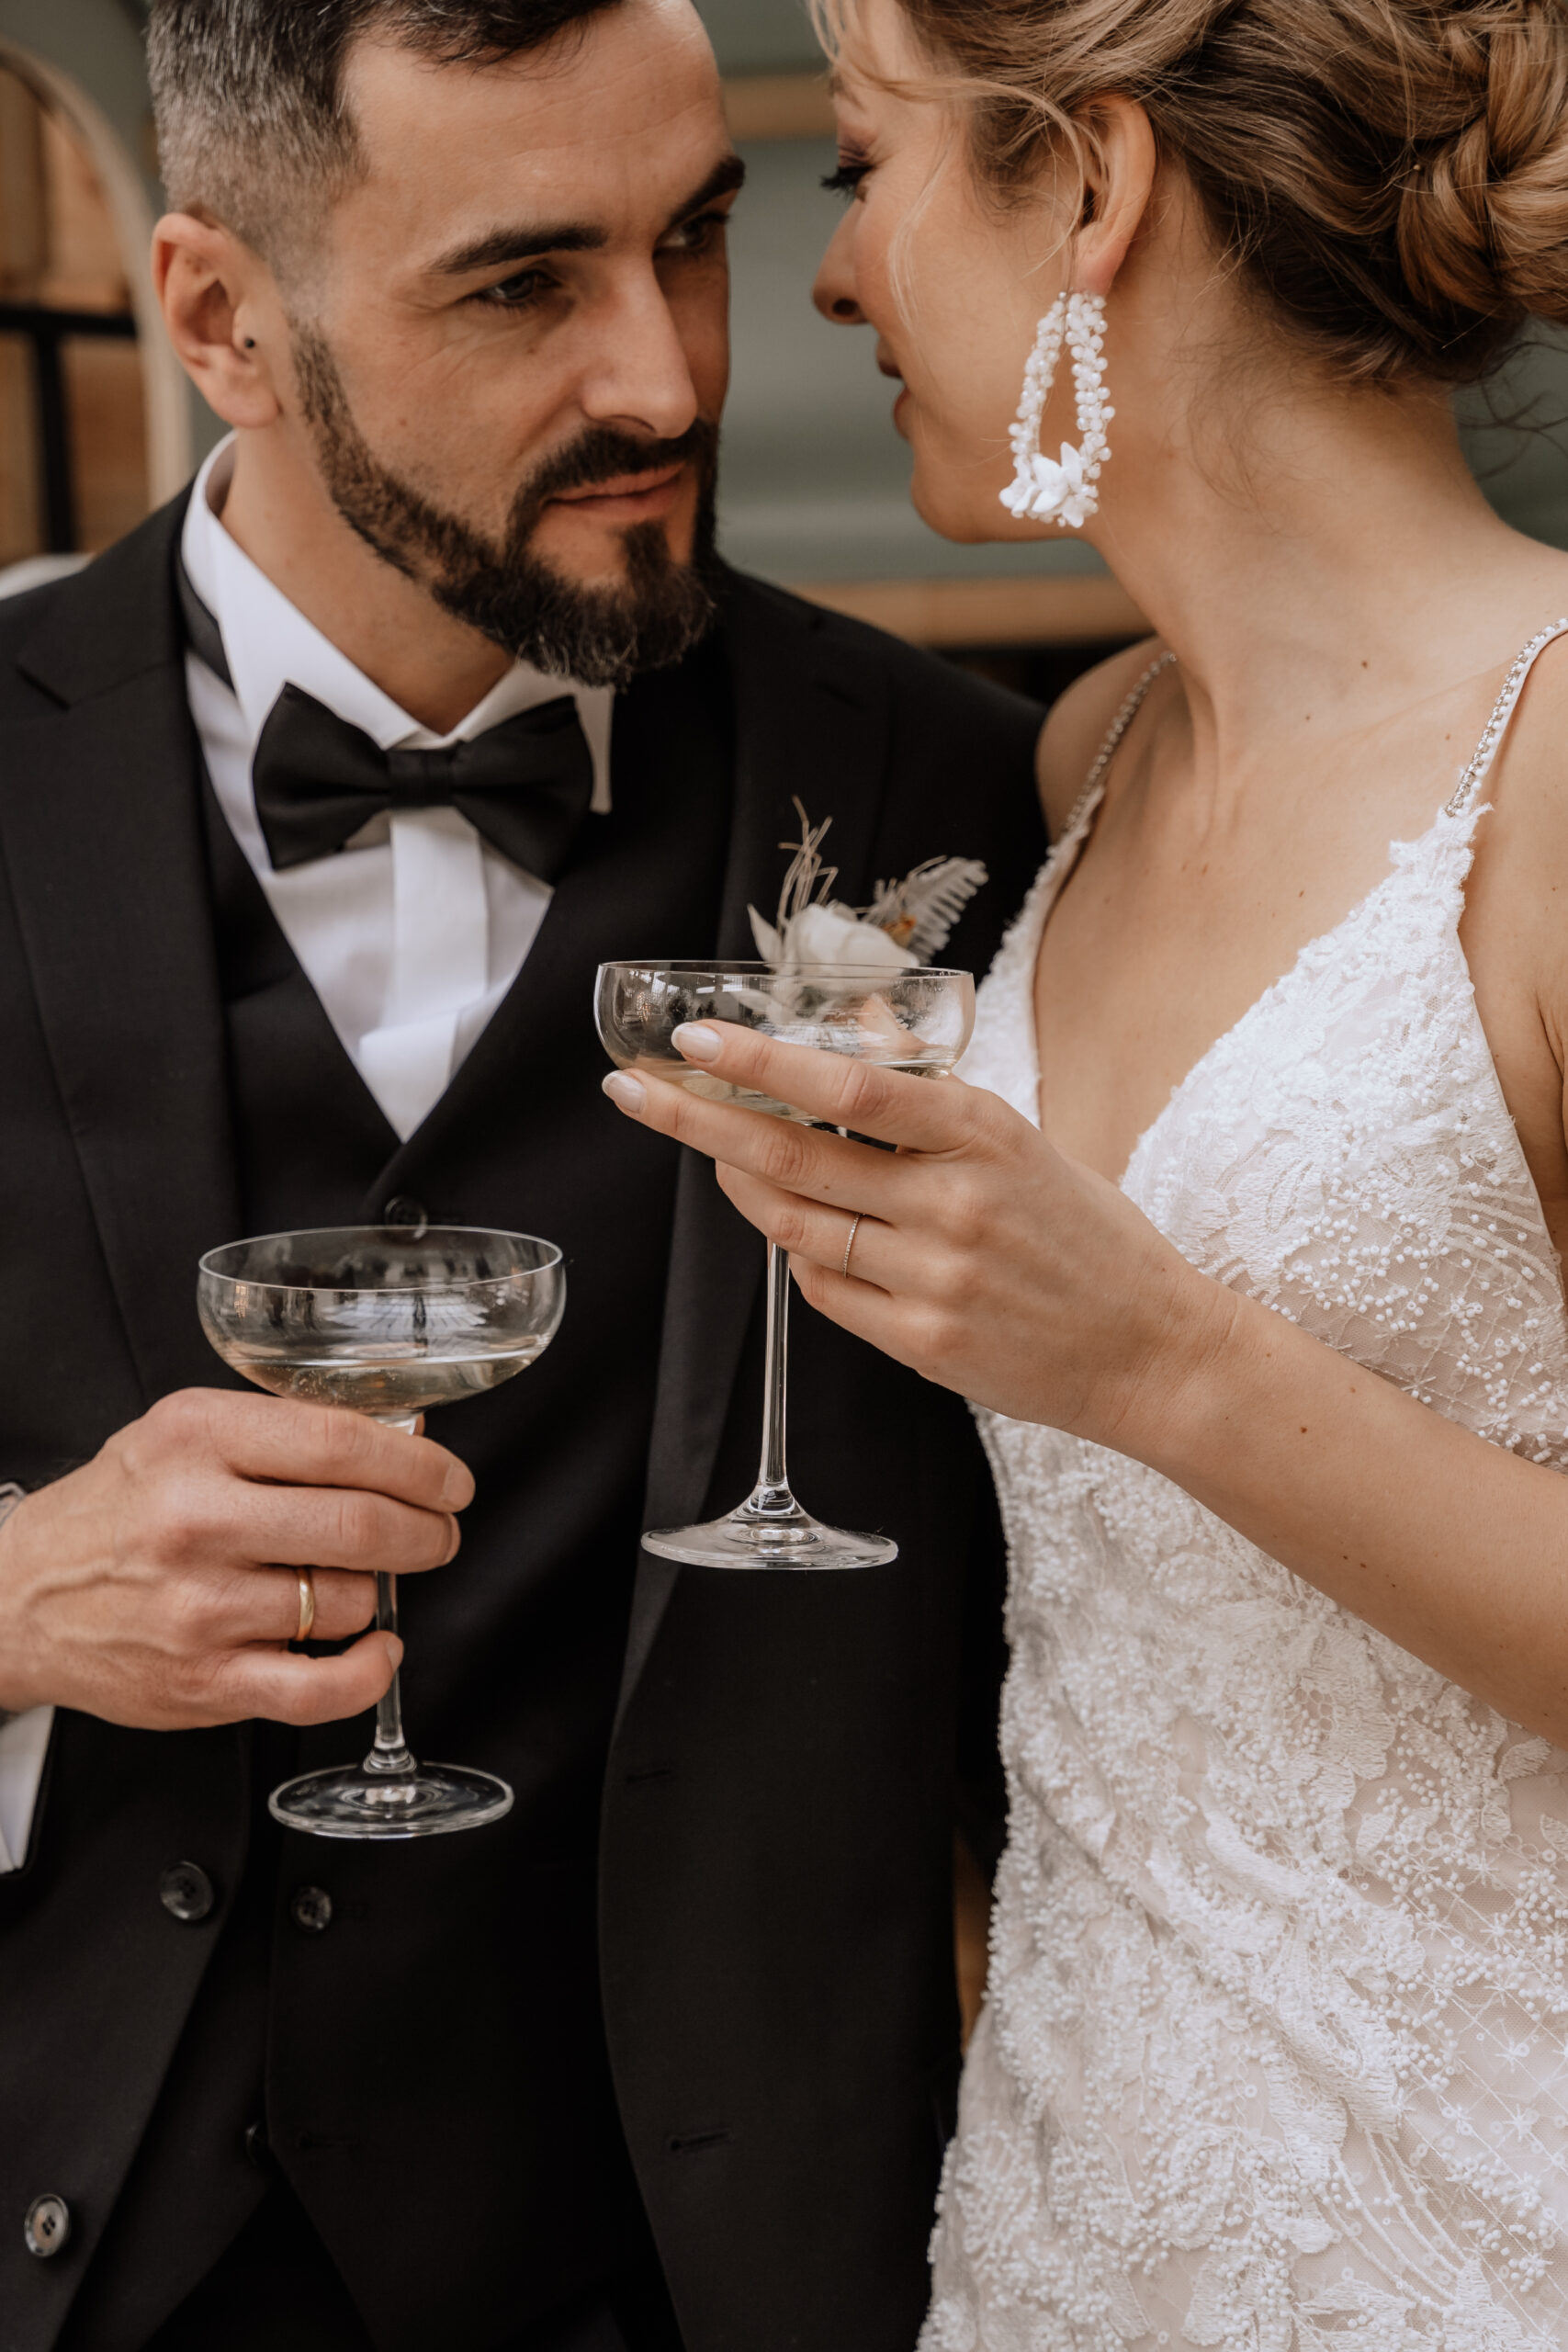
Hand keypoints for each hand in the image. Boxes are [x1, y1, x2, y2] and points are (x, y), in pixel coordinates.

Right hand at [0, 1391, 472, 1727]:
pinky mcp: (203, 1682)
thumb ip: (284, 1430)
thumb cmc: (117, 1510)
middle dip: (427, 1531)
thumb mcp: (184, 1433)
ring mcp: (199, 1607)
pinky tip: (377, 1648)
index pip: (341, 1443)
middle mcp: (196, 1520)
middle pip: (359, 1525)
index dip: (419, 1464)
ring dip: (378, 1592)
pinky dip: (371, 1671)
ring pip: (346, 1601)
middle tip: (440, 1531)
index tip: (450, 1480)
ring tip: (358, 1580)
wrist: (20, 1597)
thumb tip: (400, 1436)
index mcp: (197, 1439)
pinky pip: (321, 1689)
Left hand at [602, 1022, 1228, 1445]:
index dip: (761, 1063)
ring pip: (794, 1226)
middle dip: (699, 1120)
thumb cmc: (1088, 1238)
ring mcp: (933, 1278)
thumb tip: (857, 1028)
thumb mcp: (1023, 1141)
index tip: (695, 1040)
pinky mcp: (921, 1341)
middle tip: (636, 1091)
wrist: (1149, 1352)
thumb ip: (932, 1091)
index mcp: (985, 1135)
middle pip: (794, 1157)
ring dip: (738, 1186)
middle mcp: (953, 1205)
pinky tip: (798, 1231)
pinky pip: (824, 1290)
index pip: (850, 1086)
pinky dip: (798, 1254)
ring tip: (711, 1152)